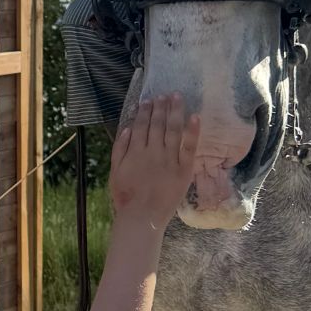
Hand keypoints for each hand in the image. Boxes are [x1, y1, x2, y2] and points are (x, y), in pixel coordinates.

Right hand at [110, 95, 199, 228]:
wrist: (142, 216)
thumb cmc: (126, 197)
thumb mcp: (115, 172)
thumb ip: (119, 149)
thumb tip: (127, 128)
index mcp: (136, 151)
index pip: (141, 125)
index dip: (145, 111)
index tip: (148, 100)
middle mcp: (153, 151)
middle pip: (157, 124)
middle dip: (160, 107)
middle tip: (164, 94)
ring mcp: (169, 159)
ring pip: (173, 130)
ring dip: (175, 111)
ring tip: (177, 97)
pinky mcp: (183, 169)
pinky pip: (189, 147)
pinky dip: (192, 131)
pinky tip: (195, 117)